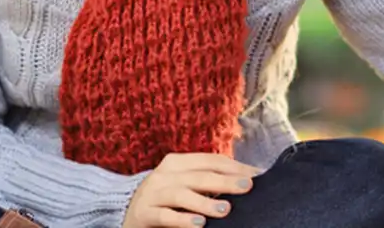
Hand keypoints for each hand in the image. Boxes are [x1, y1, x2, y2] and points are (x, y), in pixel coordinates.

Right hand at [122, 152, 259, 227]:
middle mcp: (163, 175)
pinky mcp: (144, 214)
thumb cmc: (164, 198)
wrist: (126, 213)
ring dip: (205, 202)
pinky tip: (198, 224)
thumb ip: (207, 180)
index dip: (234, 166)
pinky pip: (164, 216)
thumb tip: (244, 180)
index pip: (210, 161)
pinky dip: (182, 220)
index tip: (256, 174)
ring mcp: (152, 194)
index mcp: (176, 163)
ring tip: (225, 210)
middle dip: (225, 181)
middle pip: (198, 176)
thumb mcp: (183, 184)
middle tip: (247, 187)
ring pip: (181, 195)